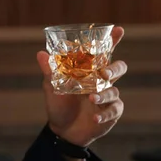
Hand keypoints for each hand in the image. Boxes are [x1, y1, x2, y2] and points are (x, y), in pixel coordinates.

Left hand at [37, 26, 126, 146]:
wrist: (62, 130)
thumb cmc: (59, 104)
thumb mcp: (51, 87)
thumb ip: (49, 71)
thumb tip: (41, 54)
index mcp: (90, 70)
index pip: (104, 52)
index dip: (113, 40)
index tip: (119, 30)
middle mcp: (102, 81)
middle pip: (118, 68)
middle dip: (114, 69)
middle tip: (104, 73)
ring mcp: (109, 96)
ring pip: (114, 90)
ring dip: (104, 94)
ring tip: (91, 98)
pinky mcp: (112, 112)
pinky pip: (114, 110)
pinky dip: (104, 113)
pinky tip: (94, 117)